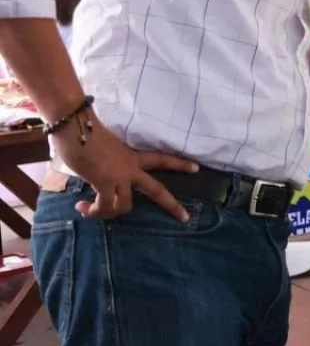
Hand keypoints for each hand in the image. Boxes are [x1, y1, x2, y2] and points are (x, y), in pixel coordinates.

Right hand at [51, 111, 198, 221]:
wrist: (76, 127)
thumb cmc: (84, 134)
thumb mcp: (104, 150)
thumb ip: (107, 164)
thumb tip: (98, 177)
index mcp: (132, 157)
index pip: (162, 159)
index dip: (179, 164)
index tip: (196, 168)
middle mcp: (130, 167)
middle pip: (156, 190)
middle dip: (171, 205)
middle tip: (185, 218)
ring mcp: (119, 176)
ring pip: (125, 206)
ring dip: (107, 214)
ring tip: (91, 212)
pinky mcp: (105, 182)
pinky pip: (105, 207)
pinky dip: (93, 212)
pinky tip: (81, 207)